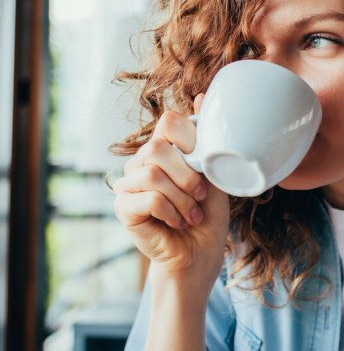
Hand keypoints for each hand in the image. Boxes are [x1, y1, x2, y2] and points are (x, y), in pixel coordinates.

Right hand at [113, 95, 229, 294]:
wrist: (200, 254)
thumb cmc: (208, 214)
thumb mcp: (214, 172)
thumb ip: (206, 139)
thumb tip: (200, 96)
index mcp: (163, 150)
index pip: (168, 122)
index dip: (191, 140)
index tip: (205, 166)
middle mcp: (141, 162)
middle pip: (158, 147)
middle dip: (188, 175)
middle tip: (201, 196)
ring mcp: (127, 184)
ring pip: (153, 173)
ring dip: (182, 198)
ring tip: (192, 214)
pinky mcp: (123, 207)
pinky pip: (148, 197)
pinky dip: (172, 211)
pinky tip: (178, 222)